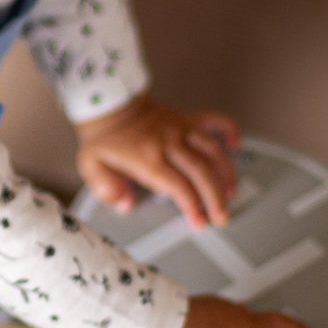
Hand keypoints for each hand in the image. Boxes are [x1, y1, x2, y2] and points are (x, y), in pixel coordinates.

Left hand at [75, 94, 238, 226]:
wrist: (109, 105)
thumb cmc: (104, 138)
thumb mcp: (91, 166)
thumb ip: (106, 189)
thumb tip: (126, 203)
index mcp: (147, 157)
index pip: (177, 185)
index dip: (192, 205)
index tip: (199, 221)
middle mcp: (168, 142)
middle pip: (200, 171)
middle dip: (215, 197)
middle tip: (222, 216)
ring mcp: (180, 128)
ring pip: (212, 149)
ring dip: (226, 173)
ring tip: (231, 193)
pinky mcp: (187, 119)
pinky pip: (214, 119)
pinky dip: (229, 129)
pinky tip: (235, 144)